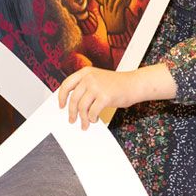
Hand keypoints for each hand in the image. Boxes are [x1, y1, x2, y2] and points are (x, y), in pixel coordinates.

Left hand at [58, 64, 176, 129]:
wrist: (134, 84)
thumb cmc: (117, 84)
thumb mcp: (98, 79)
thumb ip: (85, 87)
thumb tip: (73, 104)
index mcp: (86, 72)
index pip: (66, 84)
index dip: (61, 97)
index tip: (61, 105)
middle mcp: (90, 78)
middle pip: (73, 99)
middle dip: (71, 112)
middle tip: (72, 120)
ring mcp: (97, 87)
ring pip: (81, 107)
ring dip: (83, 118)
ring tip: (86, 123)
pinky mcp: (104, 97)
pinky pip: (92, 112)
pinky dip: (92, 118)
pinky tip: (95, 119)